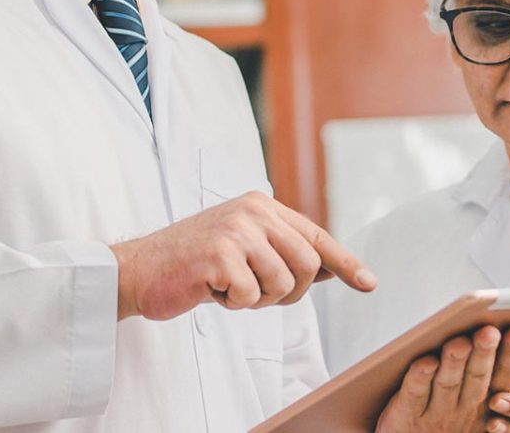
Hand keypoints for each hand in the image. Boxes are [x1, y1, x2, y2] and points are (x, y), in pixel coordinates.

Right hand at [109, 191, 376, 319]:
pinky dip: (234, 304)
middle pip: (308, 265)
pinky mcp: (221, 254)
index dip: (345, 262)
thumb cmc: (194, 263)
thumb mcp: (243, 246)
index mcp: (262, 205)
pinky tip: (212, 289)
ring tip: (229, 286)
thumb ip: (282, 251)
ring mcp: (237, 230)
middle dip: (289, 292)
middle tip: (257, 294)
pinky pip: (252, 297)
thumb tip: (329, 269)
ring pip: (283, 284)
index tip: (369, 282)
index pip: (315, 236)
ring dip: (258, 299)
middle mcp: (254, 211)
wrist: (140, 269)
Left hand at [376, 325, 509, 432]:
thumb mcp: (479, 404)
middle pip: (477, 379)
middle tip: (490, 332)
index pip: (505, 379)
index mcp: (488, 405)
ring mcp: (437, 415)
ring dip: (454, 363)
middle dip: (484, 354)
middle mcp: (465, 411)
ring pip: (448, 384)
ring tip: (460, 342)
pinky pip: (414, 395)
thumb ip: (495, 375)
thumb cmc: (447, 418)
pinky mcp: (407, 416)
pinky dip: (420, 378)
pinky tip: (425, 362)